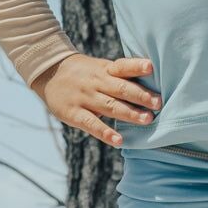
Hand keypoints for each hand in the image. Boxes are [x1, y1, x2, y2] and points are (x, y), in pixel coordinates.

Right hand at [30, 53, 160, 148]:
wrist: (49, 72)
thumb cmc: (84, 73)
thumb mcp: (100, 68)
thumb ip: (120, 77)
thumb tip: (150, 87)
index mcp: (105, 69)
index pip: (122, 66)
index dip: (136, 66)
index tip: (151, 67)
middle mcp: (96, 82)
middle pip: (121, 88)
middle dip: (141, 96)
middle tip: (158, 103)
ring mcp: (85, 98)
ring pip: (110, 106)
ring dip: (129, 114)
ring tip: (147, 119)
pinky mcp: (74, 113)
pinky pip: (92, 124)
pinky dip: (106, 133)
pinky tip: (119, 140)